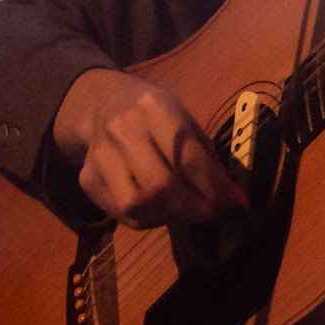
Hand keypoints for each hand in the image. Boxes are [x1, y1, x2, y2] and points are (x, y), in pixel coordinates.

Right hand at [54, 69, 247, 228]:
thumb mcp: (186, 122)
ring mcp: (100, 157)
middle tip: (215, 214)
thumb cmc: (157, 117)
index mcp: (155, 108)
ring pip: (138, 205)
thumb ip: (206, 160)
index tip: (236, 207)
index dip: (214, 189)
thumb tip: (232, 202)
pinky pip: (123, 215)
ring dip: (170, 215)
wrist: (104, 106)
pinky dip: (149, 218)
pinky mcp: (88, 180)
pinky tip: (159, 206)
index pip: (187, 157)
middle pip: (161, 185)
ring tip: (184, 206)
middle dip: (195, 208)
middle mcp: (123, 130)